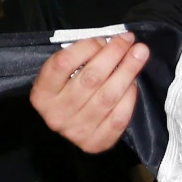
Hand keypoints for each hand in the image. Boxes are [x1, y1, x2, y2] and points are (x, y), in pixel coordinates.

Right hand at [30, 33, 149, 152]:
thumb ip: (78, 59)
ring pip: (107, 97)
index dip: (87, 47)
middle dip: (114, 55)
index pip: (63, 63)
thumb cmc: (63, 91)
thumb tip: (110, 44)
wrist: (64, 126)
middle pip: (90, 78)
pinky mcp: (94, 143)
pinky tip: (133, 83)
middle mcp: (56, 113)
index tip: (105, 38)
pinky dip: (129, 98)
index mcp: (42, 93)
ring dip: (127, 72)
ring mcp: (75, 130)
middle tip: (129, 40)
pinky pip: (118, 118)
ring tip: (140, 55)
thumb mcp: (59, 75)